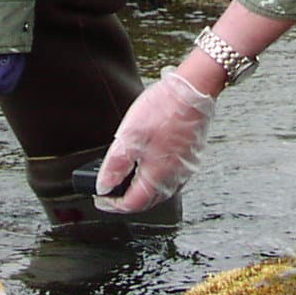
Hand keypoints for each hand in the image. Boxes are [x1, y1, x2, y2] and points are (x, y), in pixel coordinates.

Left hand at [94, 68, 215, 214]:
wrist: (194, 90)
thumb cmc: (165, 108)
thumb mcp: (130, 135)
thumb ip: (115, 165)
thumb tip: (103, 186)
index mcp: (158, 176)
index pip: (132, 204)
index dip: (113, 204)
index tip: (101, 199)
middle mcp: (175, 177)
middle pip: (148, 200)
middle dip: (128, 199)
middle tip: (112, 191)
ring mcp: (186, 168)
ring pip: (161, 190)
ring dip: (143, 189)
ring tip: (128, 178)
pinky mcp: (192, 157)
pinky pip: (172, 177)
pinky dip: (157, 177)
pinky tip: (151, 163)